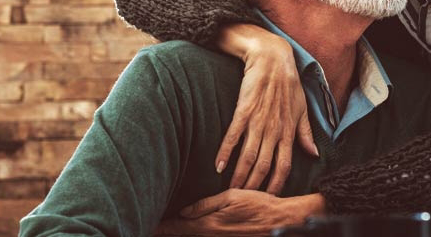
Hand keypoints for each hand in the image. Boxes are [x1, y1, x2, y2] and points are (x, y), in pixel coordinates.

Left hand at [155, 190, 324, 235]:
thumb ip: (206, 205)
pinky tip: (189, 229)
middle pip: (183, 235)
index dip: (163, 227)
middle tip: (153, 228)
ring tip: (166, 229)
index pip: (179, 227)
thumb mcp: (231, 197)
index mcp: (210, 224)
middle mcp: (213, 235)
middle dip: (168, 232)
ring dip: (179, 233)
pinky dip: (194, 234)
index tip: (150, 226)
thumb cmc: (259, 205)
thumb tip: (184, 212)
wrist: (280, 221)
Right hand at [215, 24, 317, 193]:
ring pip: (248, 156)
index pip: (284, 165)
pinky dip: (225, 152)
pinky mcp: (244, 110)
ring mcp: (259, 120)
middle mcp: (274, 129)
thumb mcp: (302, 109)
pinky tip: (218, 166)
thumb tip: (313, 154)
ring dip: (239, 175)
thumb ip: (305, 134)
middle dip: (254, 185)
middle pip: (264, 165)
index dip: (276, 183)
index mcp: (289, 131)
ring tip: (230, 190)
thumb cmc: (288, 82)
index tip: (268, 197)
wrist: (271, 57)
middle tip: (243, 199)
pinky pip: (233, 136)